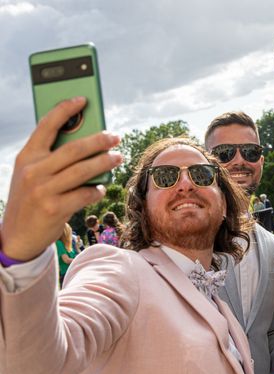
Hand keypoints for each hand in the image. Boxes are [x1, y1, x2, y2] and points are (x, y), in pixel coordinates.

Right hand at [0, 97, 121, 260]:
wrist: (17, 235)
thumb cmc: (32, 199)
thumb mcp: (32, 174)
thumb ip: (52, 159)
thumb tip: (88, 144)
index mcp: (27, 156)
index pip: (46, 125)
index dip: (65, 109)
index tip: (83, 99)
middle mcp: (34, 170)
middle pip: (74, 148)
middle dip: (99, 140)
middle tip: (115, 136)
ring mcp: (43, 190)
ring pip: (83, 170)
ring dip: (105, 162)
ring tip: (118, 157)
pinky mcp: (54, 208)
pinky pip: (84, 194)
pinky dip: (96, 190)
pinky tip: (101, 188)